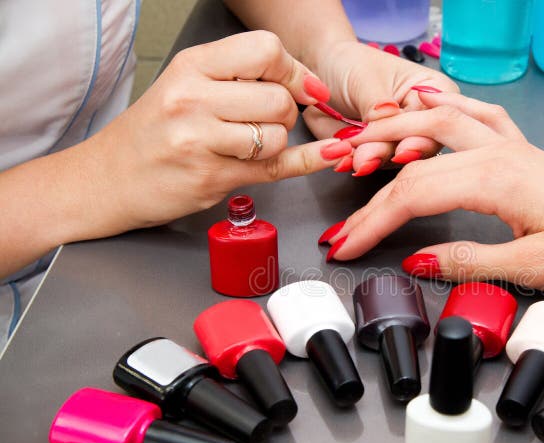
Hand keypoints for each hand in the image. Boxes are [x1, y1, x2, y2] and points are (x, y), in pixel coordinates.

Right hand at [88, 31, 351, 233]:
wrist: (107, 179)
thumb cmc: (152, 133)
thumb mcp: (186, 86)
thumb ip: (239, 78)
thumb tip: (307, 83)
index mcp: (191, 66)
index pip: (265, 51)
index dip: (294, 72)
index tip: (304, 87)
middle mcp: (193, 99)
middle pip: (278, 98)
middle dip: (288, 113)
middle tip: (269, 121)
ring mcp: (200, 141)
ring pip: (277, 135)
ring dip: (278, 142)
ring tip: (251, 145)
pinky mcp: (210, 178)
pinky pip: (275, 168)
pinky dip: (306, 162)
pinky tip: (325, 155)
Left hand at [303, 41, 458, 175]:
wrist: (320, 81)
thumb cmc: (350, 65)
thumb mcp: (364, 77)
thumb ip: (378, 101)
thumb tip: (389, 114)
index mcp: (431, 92)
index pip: (435, 117)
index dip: (419, 132)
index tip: (402, 143)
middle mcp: (421, 120)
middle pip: (421, 144)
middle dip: (393, 151)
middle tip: (370, 155)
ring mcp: (401, 140)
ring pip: (396, 159)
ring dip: (374, 160)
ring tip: (356, 158)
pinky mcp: (381, 155)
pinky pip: (372, 165)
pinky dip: (357, 164)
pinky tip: (344, 161)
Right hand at [322, 92, 543, 292]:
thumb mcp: (532, 268)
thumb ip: (467, 262)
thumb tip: (416, 260)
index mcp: (496, 180)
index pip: (413, 196)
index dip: (373, 225)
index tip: (346, 247)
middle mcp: (496, 153)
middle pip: (414, 166)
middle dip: (371, 198)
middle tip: (342, 225)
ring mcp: (507, 146)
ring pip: (436, 124)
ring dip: (392, 134)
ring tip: (356, 147)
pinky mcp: (517, 150)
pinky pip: (471, 116)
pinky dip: (439, 109)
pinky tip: (422, 104)